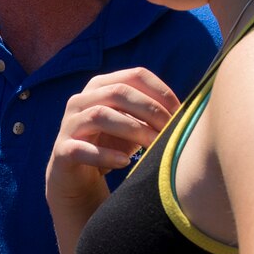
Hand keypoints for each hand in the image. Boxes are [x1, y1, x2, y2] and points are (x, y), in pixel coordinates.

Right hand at [45, 67, 180, 211]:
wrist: (78, 177)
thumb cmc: (112, 146)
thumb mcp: (134, 124)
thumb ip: (152, 112)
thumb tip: (192, 109)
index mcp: (101, 86)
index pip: (135, 75)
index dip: (161, 91)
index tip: (181, 113)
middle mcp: (81, 100)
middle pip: (118, 93)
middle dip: (150, 111)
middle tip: (171, 131)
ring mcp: (69, 124)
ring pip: (100, 115)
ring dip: (132, 130)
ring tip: (153, 146)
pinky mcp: (62, 151)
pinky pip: (81, 149)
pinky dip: (106, 156)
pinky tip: (125, 163)